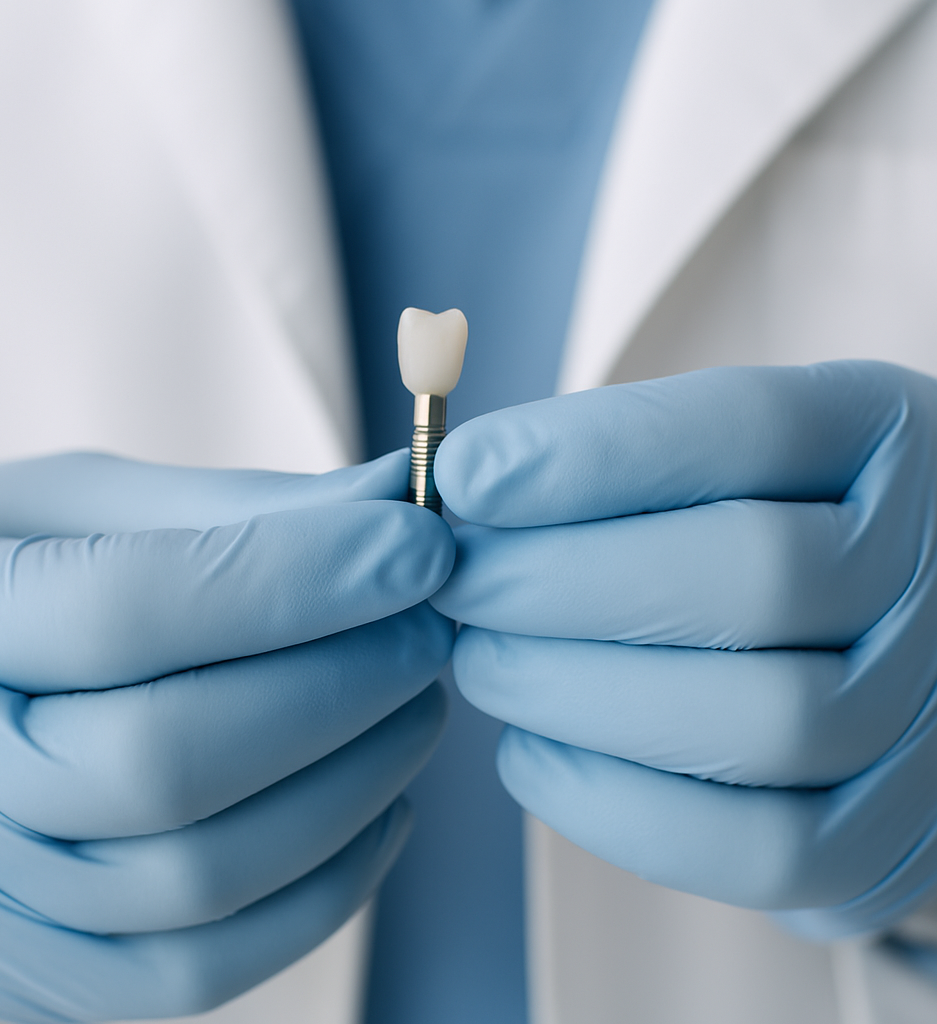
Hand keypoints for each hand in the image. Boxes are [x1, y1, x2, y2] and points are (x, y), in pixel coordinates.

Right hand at [0, 450, 453, 1020]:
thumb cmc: (4, 580)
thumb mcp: (85, 509)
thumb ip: (239, 511)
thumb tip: (398, 497)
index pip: (128, 610)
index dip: (297, 576)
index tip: (420, 542)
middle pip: (173, 760)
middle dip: (344, 683)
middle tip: (430, 622)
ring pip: (206, 874)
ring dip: (358, 779)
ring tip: (417, 698)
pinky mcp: (55, 970)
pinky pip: (209, 962)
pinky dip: (329, 884)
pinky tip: (381, 800)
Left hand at [431, 361, 936, 938]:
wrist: (864, 652)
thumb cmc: (754, 528)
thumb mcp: (715, 456)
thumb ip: (615, 458)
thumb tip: (471, 486)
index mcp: (885, 441)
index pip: (750, 426)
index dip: (590, 454)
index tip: (464, 475)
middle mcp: (933, 574)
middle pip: (752, 577)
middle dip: (563, 582)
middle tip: (458, 582)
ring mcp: (922, 719)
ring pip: (757, 721)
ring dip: (573, 692)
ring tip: (480, 660)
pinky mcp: (881, 843)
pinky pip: (757, 850)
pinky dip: (611, 804)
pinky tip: (529, 751)